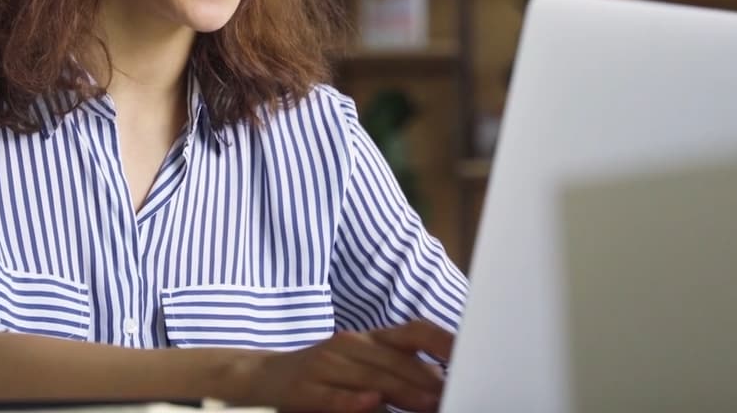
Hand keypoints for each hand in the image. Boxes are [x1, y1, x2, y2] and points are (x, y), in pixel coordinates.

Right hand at [228, 319, 453, 412]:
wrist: (265, 376)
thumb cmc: (324, 374)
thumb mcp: (361, 365)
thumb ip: (397, 373)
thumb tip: (441, 387)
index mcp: (370, 339)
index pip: (414, 332)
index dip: (443, 342)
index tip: (471, 356)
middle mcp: (351, 345)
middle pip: (398, 361)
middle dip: (430, 380)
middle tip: (457, 394)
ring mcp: (327, 365)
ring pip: (372, 377)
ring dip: (405, 392)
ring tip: (431, 404)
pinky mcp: (306, 389)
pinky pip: (334, 396)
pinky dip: (354, 400)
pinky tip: (373, 402)